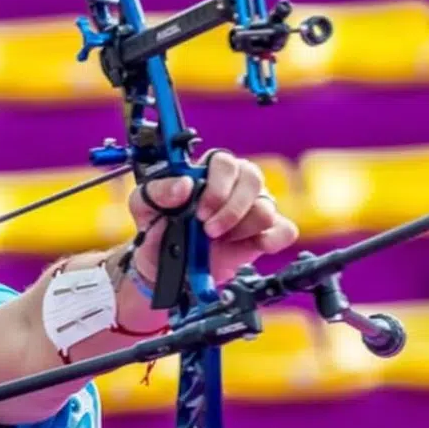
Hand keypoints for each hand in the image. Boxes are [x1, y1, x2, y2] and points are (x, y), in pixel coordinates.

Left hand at [127, 151, 298, 283]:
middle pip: (252, 178)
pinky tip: (252, 246)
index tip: (201, 211)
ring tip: (220, 240)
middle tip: (209, 230)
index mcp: (207, 172)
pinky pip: (285, 230)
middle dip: (230, 209)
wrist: (162, 266)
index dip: (217, 186)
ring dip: (242, 228)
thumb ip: (158, 191)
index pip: (224, 162)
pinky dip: (272, 239)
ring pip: (266, 207)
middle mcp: (235, 185)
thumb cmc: (156, 228)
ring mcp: (253, 208)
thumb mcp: (143, 206)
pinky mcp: (265, 234)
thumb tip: (183, 185)